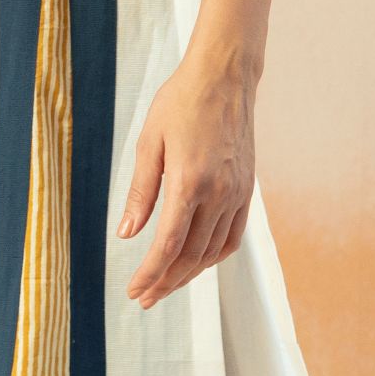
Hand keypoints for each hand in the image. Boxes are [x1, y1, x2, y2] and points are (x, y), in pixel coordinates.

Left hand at [116, 39, 257, 308]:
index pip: (168, 244)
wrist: (225, 77)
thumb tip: (127, 234)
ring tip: (165, 286)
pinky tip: (197, 262)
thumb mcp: (150, 142)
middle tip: (144, 298)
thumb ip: (141, 192)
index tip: (134, 291)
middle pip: (191, 255)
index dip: (150, 273)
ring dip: (189, 274)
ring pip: (213, 251)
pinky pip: (232, 236)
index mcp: (190, 182)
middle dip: (166, 281)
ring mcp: (237, 194)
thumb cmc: (181, 103)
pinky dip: (213, 256)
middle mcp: (218, 193)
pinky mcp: (246, 190)